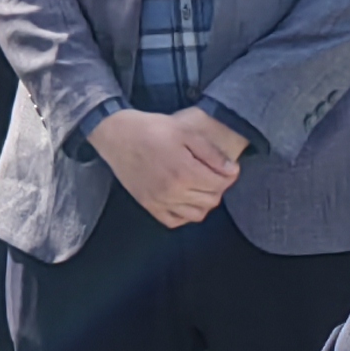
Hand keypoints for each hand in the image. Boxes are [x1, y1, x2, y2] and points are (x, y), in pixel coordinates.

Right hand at [89, 107, 238, 227]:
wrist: (118, 136)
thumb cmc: (152, 129)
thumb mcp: (185, 131)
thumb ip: (211, 153)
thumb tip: (232, 170)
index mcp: (184, 172)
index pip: (220, 184)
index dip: (229, 176)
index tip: (229, 168)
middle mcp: (173, 192)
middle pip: (211, 200)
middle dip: (218, 187)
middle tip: (214, 174)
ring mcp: (160, 201)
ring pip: (196, 214)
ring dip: (204, 202)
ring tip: (200, 186)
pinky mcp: (148, 205)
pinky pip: (175, 221)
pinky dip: (185, 214)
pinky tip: (185, 198)